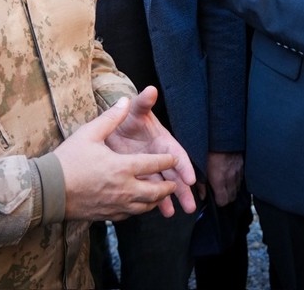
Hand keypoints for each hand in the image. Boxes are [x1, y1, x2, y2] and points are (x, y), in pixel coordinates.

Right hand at [56, 96, 187, 220]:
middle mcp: (124, 189)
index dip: (167, 161)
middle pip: (155, 192)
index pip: (153, 164)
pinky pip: (130, 215)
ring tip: (160, 196)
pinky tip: (138, 205)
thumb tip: (125, 100)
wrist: (48, 191)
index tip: (174, 159)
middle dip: (168, 188)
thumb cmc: (68, 160)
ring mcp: (116, 205)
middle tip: (174, 184)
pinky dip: (138, 209)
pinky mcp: (107, 216)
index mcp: (122, 167)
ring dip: (155, 201)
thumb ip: (110, 118)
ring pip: (144, 207)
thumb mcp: (89, 133)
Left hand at [103, 87, 198, 214]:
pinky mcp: (141, 176)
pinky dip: (153, 201)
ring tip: (173, 213)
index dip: (184, 167)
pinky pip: (149, 191)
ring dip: (169, 199)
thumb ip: (143, 103)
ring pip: (163, 186)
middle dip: (183, 190)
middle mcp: (160, 156)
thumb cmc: (128, 118)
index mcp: (163, 141)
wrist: (112, 129)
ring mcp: (151, 168)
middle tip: (190, 205)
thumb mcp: (135, 111)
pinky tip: (159, 212)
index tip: (191, 179)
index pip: (177, 154)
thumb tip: (151, 89)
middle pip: (174, 174)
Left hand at [204, 152, 243, 206]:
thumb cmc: (209, 149)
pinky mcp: (243, 165)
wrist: (223, 134)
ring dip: (232, 189)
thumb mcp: (200, 166)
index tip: (215, 199)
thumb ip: (201, 183)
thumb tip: (202, 196)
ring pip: (238, 188)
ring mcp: (239, 172)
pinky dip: (237, 181)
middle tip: (220, 194)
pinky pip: (241, 179)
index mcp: (219, 180)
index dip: (219, 202)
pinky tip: (231, 176)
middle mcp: (231, 178)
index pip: (223, 201)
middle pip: (232, 197)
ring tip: (225, 185)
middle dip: (226, 198)